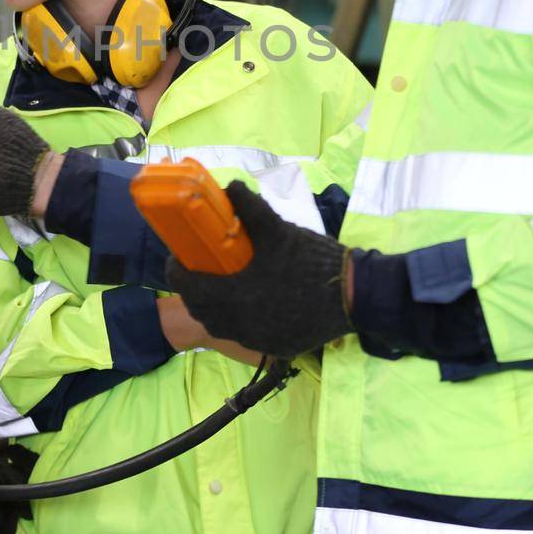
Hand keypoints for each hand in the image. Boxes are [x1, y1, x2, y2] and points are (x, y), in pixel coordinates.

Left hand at [167, 181, 353, 358]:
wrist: (355, 295)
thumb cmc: (312, 260)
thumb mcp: (278, 230)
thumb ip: (250, 208)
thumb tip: (229, 185)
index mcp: (235, 298)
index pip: (189, 289)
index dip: (177, 272)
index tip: (177, 257)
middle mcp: (241, 326)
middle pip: (202, 311)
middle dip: (194, 291)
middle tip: (198, 269)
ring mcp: (260, 341)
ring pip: (222, 326)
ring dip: (214, 307)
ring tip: (220, 284)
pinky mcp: (278, 348)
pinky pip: (246, 336)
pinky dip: (238, 321)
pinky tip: (249, 303)